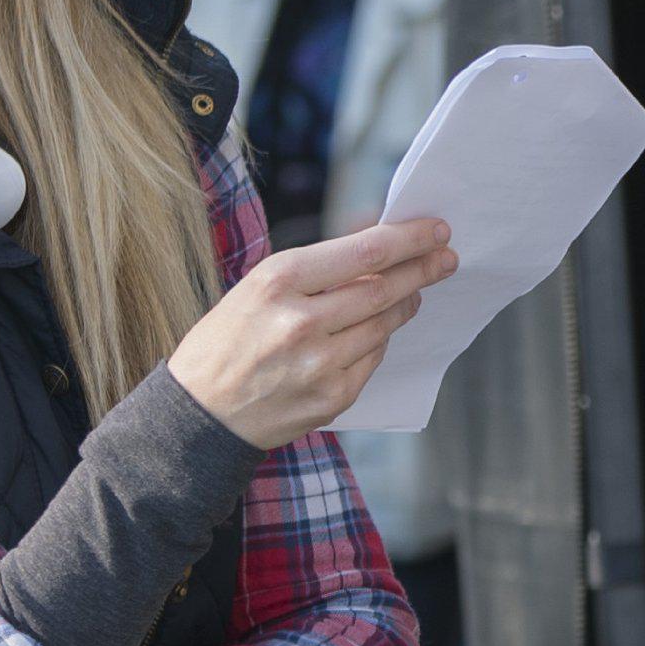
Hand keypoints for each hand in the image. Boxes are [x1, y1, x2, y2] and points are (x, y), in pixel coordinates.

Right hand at [165, 219, 456, 449]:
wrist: (199, 415)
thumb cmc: (225, 342)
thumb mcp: (255, 289)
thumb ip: (314, 271)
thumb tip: (375, 248)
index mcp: (277, 281)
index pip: (364, 252)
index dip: (408, 239)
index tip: (435, 231)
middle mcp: (301, 321)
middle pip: (383, 288)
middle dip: (422, 269)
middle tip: (445, 258)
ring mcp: (320, 363)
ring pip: (383, 324)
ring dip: (405, 304)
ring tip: (415, 291)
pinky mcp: (332, 397)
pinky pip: (372, 359)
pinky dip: (378, 341)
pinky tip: (378, 331)